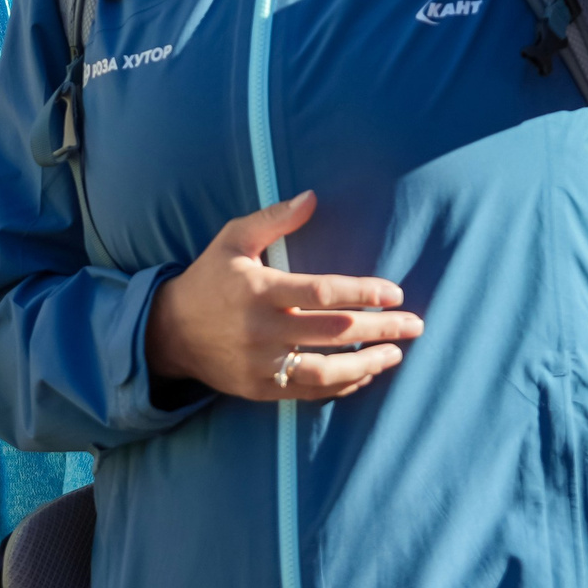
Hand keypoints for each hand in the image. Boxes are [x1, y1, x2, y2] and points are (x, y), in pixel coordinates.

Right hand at [143, 191, 421, 402]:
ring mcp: (261, 364)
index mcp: (259, 290)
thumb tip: (312, 197)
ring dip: (368, 364)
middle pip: (334, 333)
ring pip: (326, 371)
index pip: (323, 293)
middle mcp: (262, 330)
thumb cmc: (210, 278)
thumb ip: (273, 219)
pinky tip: (365, 374)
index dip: (363, 293)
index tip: (395, 293)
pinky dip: (341, 385)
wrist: (171, 331)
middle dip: (381, 329)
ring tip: (396, 354)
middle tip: (416, 325)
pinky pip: (308, 391)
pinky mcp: (260, 389)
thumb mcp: (233, 239)